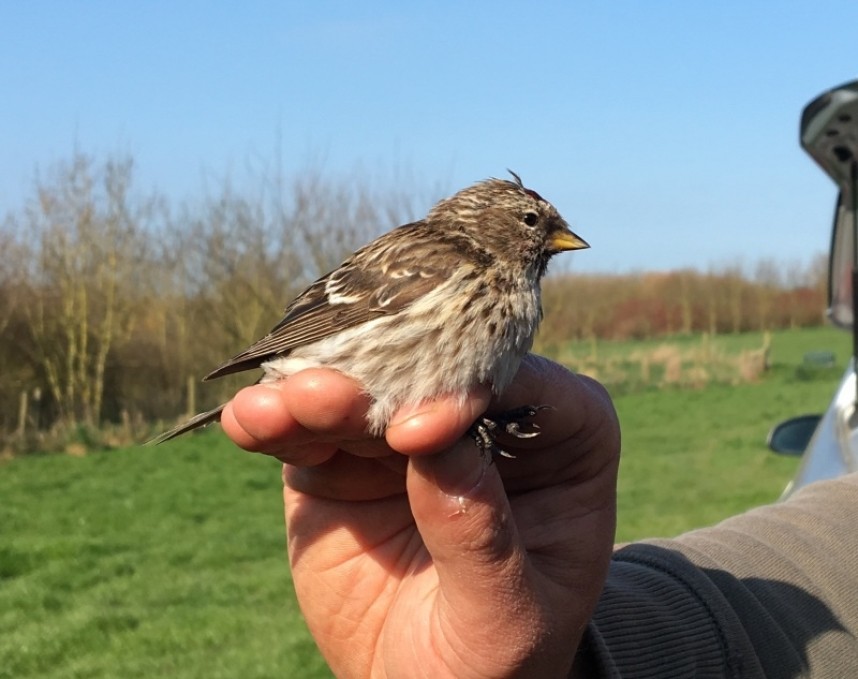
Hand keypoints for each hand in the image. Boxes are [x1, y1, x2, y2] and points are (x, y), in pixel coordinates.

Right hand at [221, 355, 619, 677]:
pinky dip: (276, 423)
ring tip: (276, 407)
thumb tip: (434, 447)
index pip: (517, 386)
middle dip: (373, 381)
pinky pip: (308, 432)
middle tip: (323, 395)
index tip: (414, 432)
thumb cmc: (497, 652)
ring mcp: (403, 435)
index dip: (465, 394)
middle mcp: (479, 419)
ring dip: (313, 394)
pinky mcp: (342, 459)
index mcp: (558, 438)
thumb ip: (479, 536)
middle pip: (427, 373)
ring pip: (359, 393)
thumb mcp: (507, 614)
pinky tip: (249, 421)